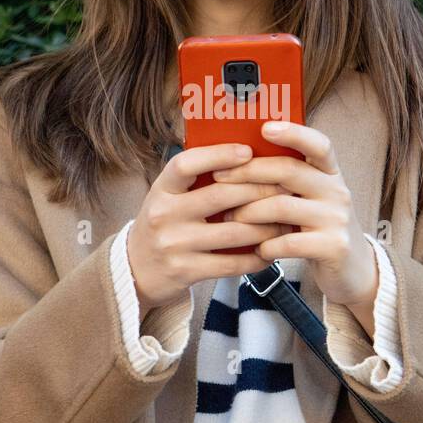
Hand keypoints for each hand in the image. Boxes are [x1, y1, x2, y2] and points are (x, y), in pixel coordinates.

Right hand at [126, 142, 291, 310]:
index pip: (185, 164)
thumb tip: (246, 156)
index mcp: (161, 189)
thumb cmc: (164, 223)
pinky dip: (256, 258)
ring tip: (285, 220)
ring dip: (266, 227)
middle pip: (220, 196)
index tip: (248, 151)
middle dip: (259, 190)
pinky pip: (231, 264)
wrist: (136, 270)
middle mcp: (164, 214)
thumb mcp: (168, 196)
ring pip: (233, 232)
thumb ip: (196, 180)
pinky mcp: (186, 271)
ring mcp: (175, 245)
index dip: (218, 155)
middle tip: (286, 186)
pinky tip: (271, 251)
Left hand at [210, 121, 379, 323]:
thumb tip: (236, 160)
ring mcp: (337, 219)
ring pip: (281, 206)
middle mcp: (337, 191)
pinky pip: (289, 242)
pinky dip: (266, 245)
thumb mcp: (310, 198)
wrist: (352, 270)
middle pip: (289, 170)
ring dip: (248, 212)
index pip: (318, 144)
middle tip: (218, 177)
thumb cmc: (318, 228)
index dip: (294, 133)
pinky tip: (256, 249)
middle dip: (248, 172)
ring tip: (229, 218)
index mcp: (330, 173)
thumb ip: (286, 180)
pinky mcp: (333, 247)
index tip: (265, 127)